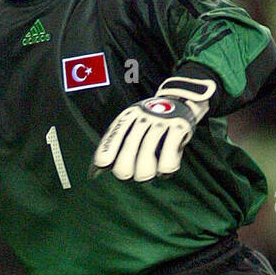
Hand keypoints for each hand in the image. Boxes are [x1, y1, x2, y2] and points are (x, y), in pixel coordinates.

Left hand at [90, 74, 216, 181]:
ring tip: (150, 173)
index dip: (106, 154)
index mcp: (128, 116)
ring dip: (146, 174)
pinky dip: (164, 171)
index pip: (113, 137)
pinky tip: (164, 170)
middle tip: (131, 173)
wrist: (181, 100)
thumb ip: (114, 144)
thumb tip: (94, 172)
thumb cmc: (151, 122)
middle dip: (125, 171)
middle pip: (127, 154)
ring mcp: (161, 123)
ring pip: (146, 161)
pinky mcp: (179, 128)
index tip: (103, 165)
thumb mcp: (132, 124)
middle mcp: (143, 118)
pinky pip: (168, 161)